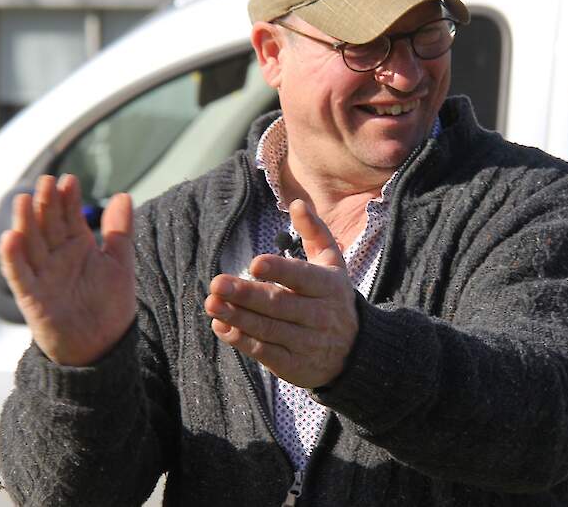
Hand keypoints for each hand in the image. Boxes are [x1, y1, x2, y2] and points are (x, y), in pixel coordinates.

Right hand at [0, 175, 135, 366]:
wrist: (103, 345)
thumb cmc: (110, 304)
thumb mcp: (119, 262)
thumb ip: (119, 230)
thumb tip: (124, 195)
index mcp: (77, 247)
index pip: (68, 216)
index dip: (68, 199)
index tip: (69, 180)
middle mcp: (57, 257)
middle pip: (47, 225)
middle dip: (46, 204)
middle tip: (47, 182)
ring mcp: (43, 276)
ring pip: (29, 244)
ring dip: (25, 222)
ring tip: (24, 199)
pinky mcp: (33, 297)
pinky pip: (19, 275)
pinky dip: (13, 258)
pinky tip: (10, 238)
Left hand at [205, 199, 357, 387]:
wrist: (356, 352)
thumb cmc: (334, 298)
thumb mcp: (332, 264)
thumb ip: (315, 232)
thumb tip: (297, 202)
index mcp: (328, 286)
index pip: (303, 277)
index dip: (280, 271)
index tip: (254, 263)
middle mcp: (320, 315)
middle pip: (280, 304)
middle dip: (247, 294)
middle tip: (216, 283)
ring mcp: (307, 342)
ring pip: (269, 329)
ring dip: (238, 317)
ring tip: (211, 303)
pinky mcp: (294, 365)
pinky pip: (265, 352)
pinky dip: (241, 340)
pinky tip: (222, 325)